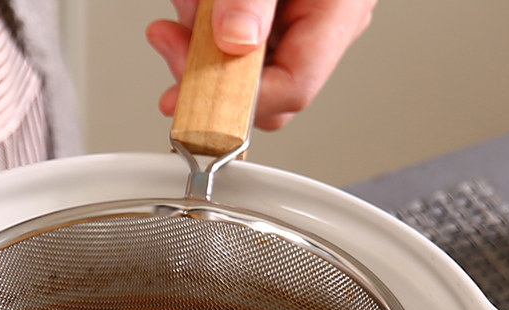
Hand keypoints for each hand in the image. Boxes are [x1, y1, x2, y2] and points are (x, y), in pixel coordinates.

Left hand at [147, 0, 375, 130]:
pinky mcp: (273, 10)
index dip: (239, 101)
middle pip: (261, 85)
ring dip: (199, 36)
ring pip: (241, 60)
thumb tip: (235, 39)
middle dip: (207, 66)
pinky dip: (206, 18)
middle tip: (169, 40)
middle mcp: (323, 22)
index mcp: (339, 10)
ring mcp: (299, 17)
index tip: (188, 96)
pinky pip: (235, 33)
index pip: (293, 86)